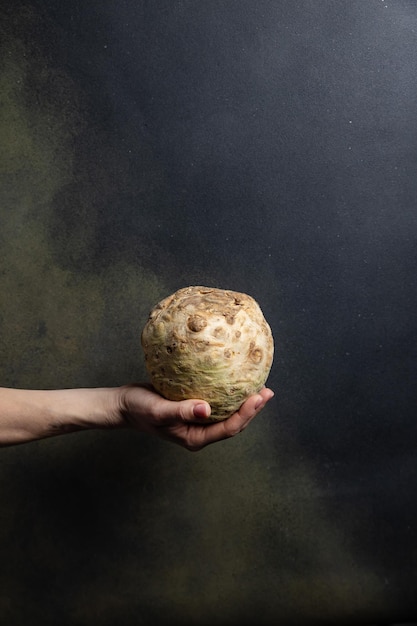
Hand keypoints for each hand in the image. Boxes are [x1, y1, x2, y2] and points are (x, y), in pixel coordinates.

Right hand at [117, 384, 273, 450]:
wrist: (125, 404)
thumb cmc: (138, 409)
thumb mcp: (158, 410)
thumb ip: (181, 411)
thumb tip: (206, 409)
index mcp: (195, 438)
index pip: (228, 429)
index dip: (246, 414)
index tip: (258, 397)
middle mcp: (200, 431)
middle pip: (233, 423)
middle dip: (252, 409)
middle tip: (267, 391)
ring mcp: (198, 421)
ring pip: (228, 413)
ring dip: (244, 402)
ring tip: (260, 386)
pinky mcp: (195, 408)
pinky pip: (218, 402)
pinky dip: (230, 393)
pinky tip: (236, 380)